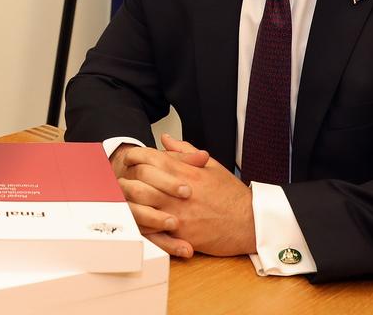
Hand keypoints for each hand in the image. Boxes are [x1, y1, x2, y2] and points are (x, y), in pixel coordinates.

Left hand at [120, 133, 255, 256]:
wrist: (251, 222)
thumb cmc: (231, 196)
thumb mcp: (211, 166)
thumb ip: (185, 151)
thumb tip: (165, 139)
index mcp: (185, 172)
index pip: (149, 158)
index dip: (134, 157)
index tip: (129, 160)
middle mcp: (178, 191)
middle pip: (139, 181)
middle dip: (125, 181)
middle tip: (121, 182)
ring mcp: (177, 213)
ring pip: (140, 207)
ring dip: (129, 204)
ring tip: (124, 203)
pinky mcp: (180, 234)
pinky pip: (151, 230)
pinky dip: (141, 226)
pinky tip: (137, 222)